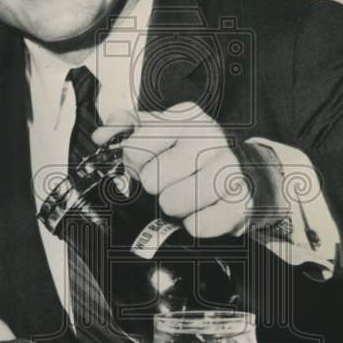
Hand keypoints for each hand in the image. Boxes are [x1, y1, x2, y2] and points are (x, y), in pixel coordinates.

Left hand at [92, 104, 250, 238]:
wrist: (241, 173)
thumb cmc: (191, 154)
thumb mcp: (158, 131)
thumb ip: (125, 127)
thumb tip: (101, 135)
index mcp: (185, 118)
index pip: (134, 148)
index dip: (135, 164)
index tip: (146, 165)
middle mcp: (209, 136)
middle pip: (152, 179)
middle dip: (155, 187)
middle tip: (168, 184)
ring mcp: (228, 166)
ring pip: (173, 202)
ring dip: (174, 207)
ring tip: (183, 199)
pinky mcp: (240, 199)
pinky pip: (201, 224)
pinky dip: (194, 225)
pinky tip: (197, 215)